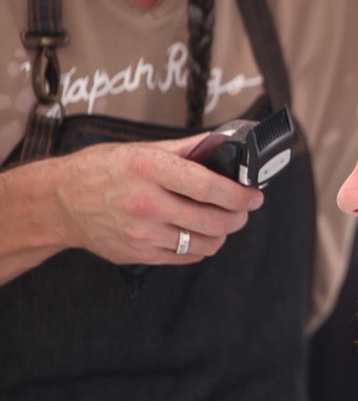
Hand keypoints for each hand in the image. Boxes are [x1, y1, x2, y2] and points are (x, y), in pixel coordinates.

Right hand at [52, 134, 263, 264]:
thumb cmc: (100, 170)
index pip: (210, 187)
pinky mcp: (139, 254)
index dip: (240, 194)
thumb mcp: (142, 148)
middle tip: (243, 209)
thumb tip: (223, 143)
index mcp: (150, 169)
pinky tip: (198, 233)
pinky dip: (201, 246)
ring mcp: (143, 233)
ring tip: (222, 221)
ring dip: (222, 234)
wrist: (58, 202)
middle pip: (213, 220)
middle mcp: (147, 203)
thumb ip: (187, 148)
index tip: (255, 195)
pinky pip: (186, 256)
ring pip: (204, 243)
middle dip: (238, 216)